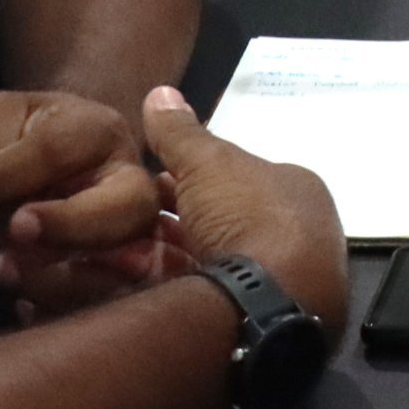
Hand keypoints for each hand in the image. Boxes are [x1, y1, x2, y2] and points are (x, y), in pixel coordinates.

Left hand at [0, 88, 169, 321]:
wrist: (52, 157)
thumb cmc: (17, 132)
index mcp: (97, 131)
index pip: (56, 152)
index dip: (4, 176)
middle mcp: (129, 182)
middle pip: (130, 207)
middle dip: (73, 224)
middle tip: (17, 231)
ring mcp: (132, 234)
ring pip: (131, 263)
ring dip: (67, 276)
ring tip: (3, 269)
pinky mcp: (117, 275)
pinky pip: (109, 301)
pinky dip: (69, 308)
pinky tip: (25, 308)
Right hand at [143, 85, 350, 331]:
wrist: (270, 303)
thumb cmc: (248, 217)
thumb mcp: (208, 163)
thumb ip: (183, 133)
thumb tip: (161, 92)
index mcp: (295, 190)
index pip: (237, 177)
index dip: (190, 177)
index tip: (149, 179)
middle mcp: (295, 232)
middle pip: (220, 219)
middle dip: (172, 217)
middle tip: (126, 214)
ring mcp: (277, 278)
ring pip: (206, 257)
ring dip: (160, 251)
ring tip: (113, 246)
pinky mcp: (255, 317)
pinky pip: (200, 291)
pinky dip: (165, 281)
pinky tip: (129, 277)